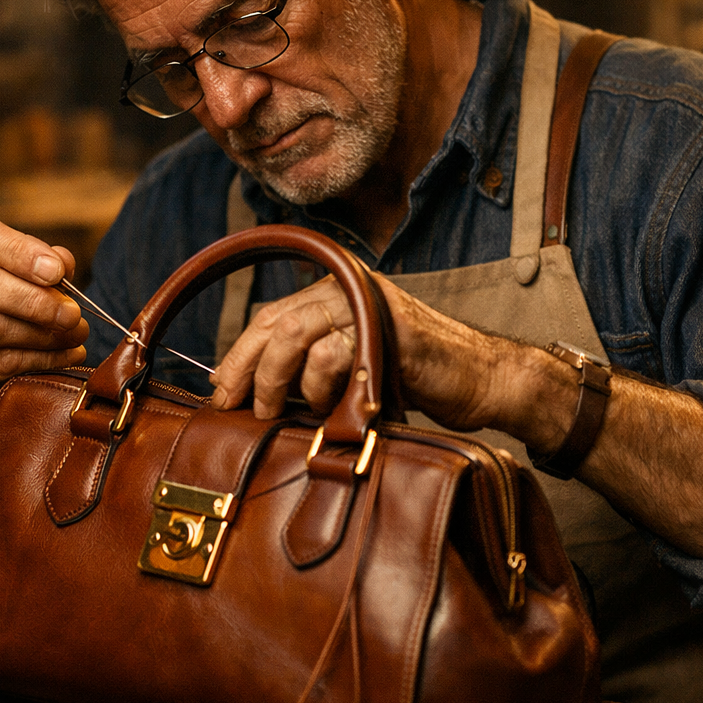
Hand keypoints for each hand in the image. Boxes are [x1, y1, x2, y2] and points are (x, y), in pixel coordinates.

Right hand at [0, 218, 87, 424]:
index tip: (56, 272)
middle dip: (34, 300)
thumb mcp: (24, 272)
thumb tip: (62, 264)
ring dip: (42, 335)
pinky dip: (38, 360)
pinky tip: (65, 356)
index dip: (20, 252)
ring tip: (76, 335)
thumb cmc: (5, 302)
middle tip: (72, 314)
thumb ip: (46, 263)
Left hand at [209, 274, 507, 430]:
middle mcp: (346, 289)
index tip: (220, 394)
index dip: (238, 356)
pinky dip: (322, 387)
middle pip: (275, 323)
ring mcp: (368, 305)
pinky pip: (334, 353)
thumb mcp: (349, 369)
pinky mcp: (388, 329)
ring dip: (283, 382)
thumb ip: (306, 369)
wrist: (481, 378)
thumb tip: (245, 390)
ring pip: (297, 335)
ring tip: (287, 412)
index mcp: (333, 292)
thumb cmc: (414, 379)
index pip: (268, 318)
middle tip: (241, 408)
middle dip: (248, 370)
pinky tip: (329, 408)